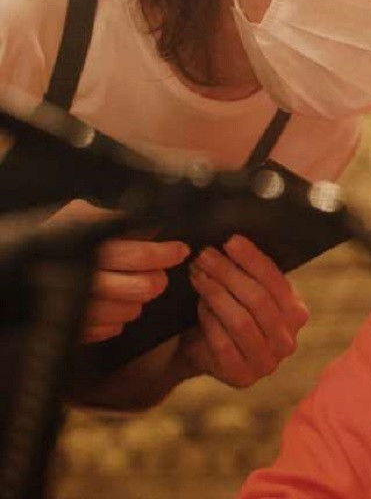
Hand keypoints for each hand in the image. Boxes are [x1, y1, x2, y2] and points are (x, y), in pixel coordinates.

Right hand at [45, 200, 188, 342]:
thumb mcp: (82, 215)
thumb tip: (156, 225)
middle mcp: (81, 275)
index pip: (139, 253)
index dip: (165, 253)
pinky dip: (117, 320)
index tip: (180, 250)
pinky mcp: (71, 325)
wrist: (15, 266)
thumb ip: (115, 219)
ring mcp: (75, 303)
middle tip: (160, 274)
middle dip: (157, 281)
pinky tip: (114, 306)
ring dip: (139, 301)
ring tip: (135, 290)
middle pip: (141, 286)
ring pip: (129, 310)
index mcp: (87, 243)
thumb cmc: (56, 235)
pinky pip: (108, 328)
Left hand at [181, 235, 308, 387]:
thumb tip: (235, 240)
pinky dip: (209, 320)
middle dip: (229, 273)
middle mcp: (288, 341)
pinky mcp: (242, 376)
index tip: (230, 241)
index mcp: (297, 314)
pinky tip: (198, 304)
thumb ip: (253, 276)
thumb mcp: (247, 294)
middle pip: (258, 300)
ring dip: (216, 293)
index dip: (253, 260)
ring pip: (241, 320)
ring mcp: (267, 362)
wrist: (206, 353)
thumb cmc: (229, 314)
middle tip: (205, 255)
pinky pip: (224, 343)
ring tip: (197, 273)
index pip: (277, 282)